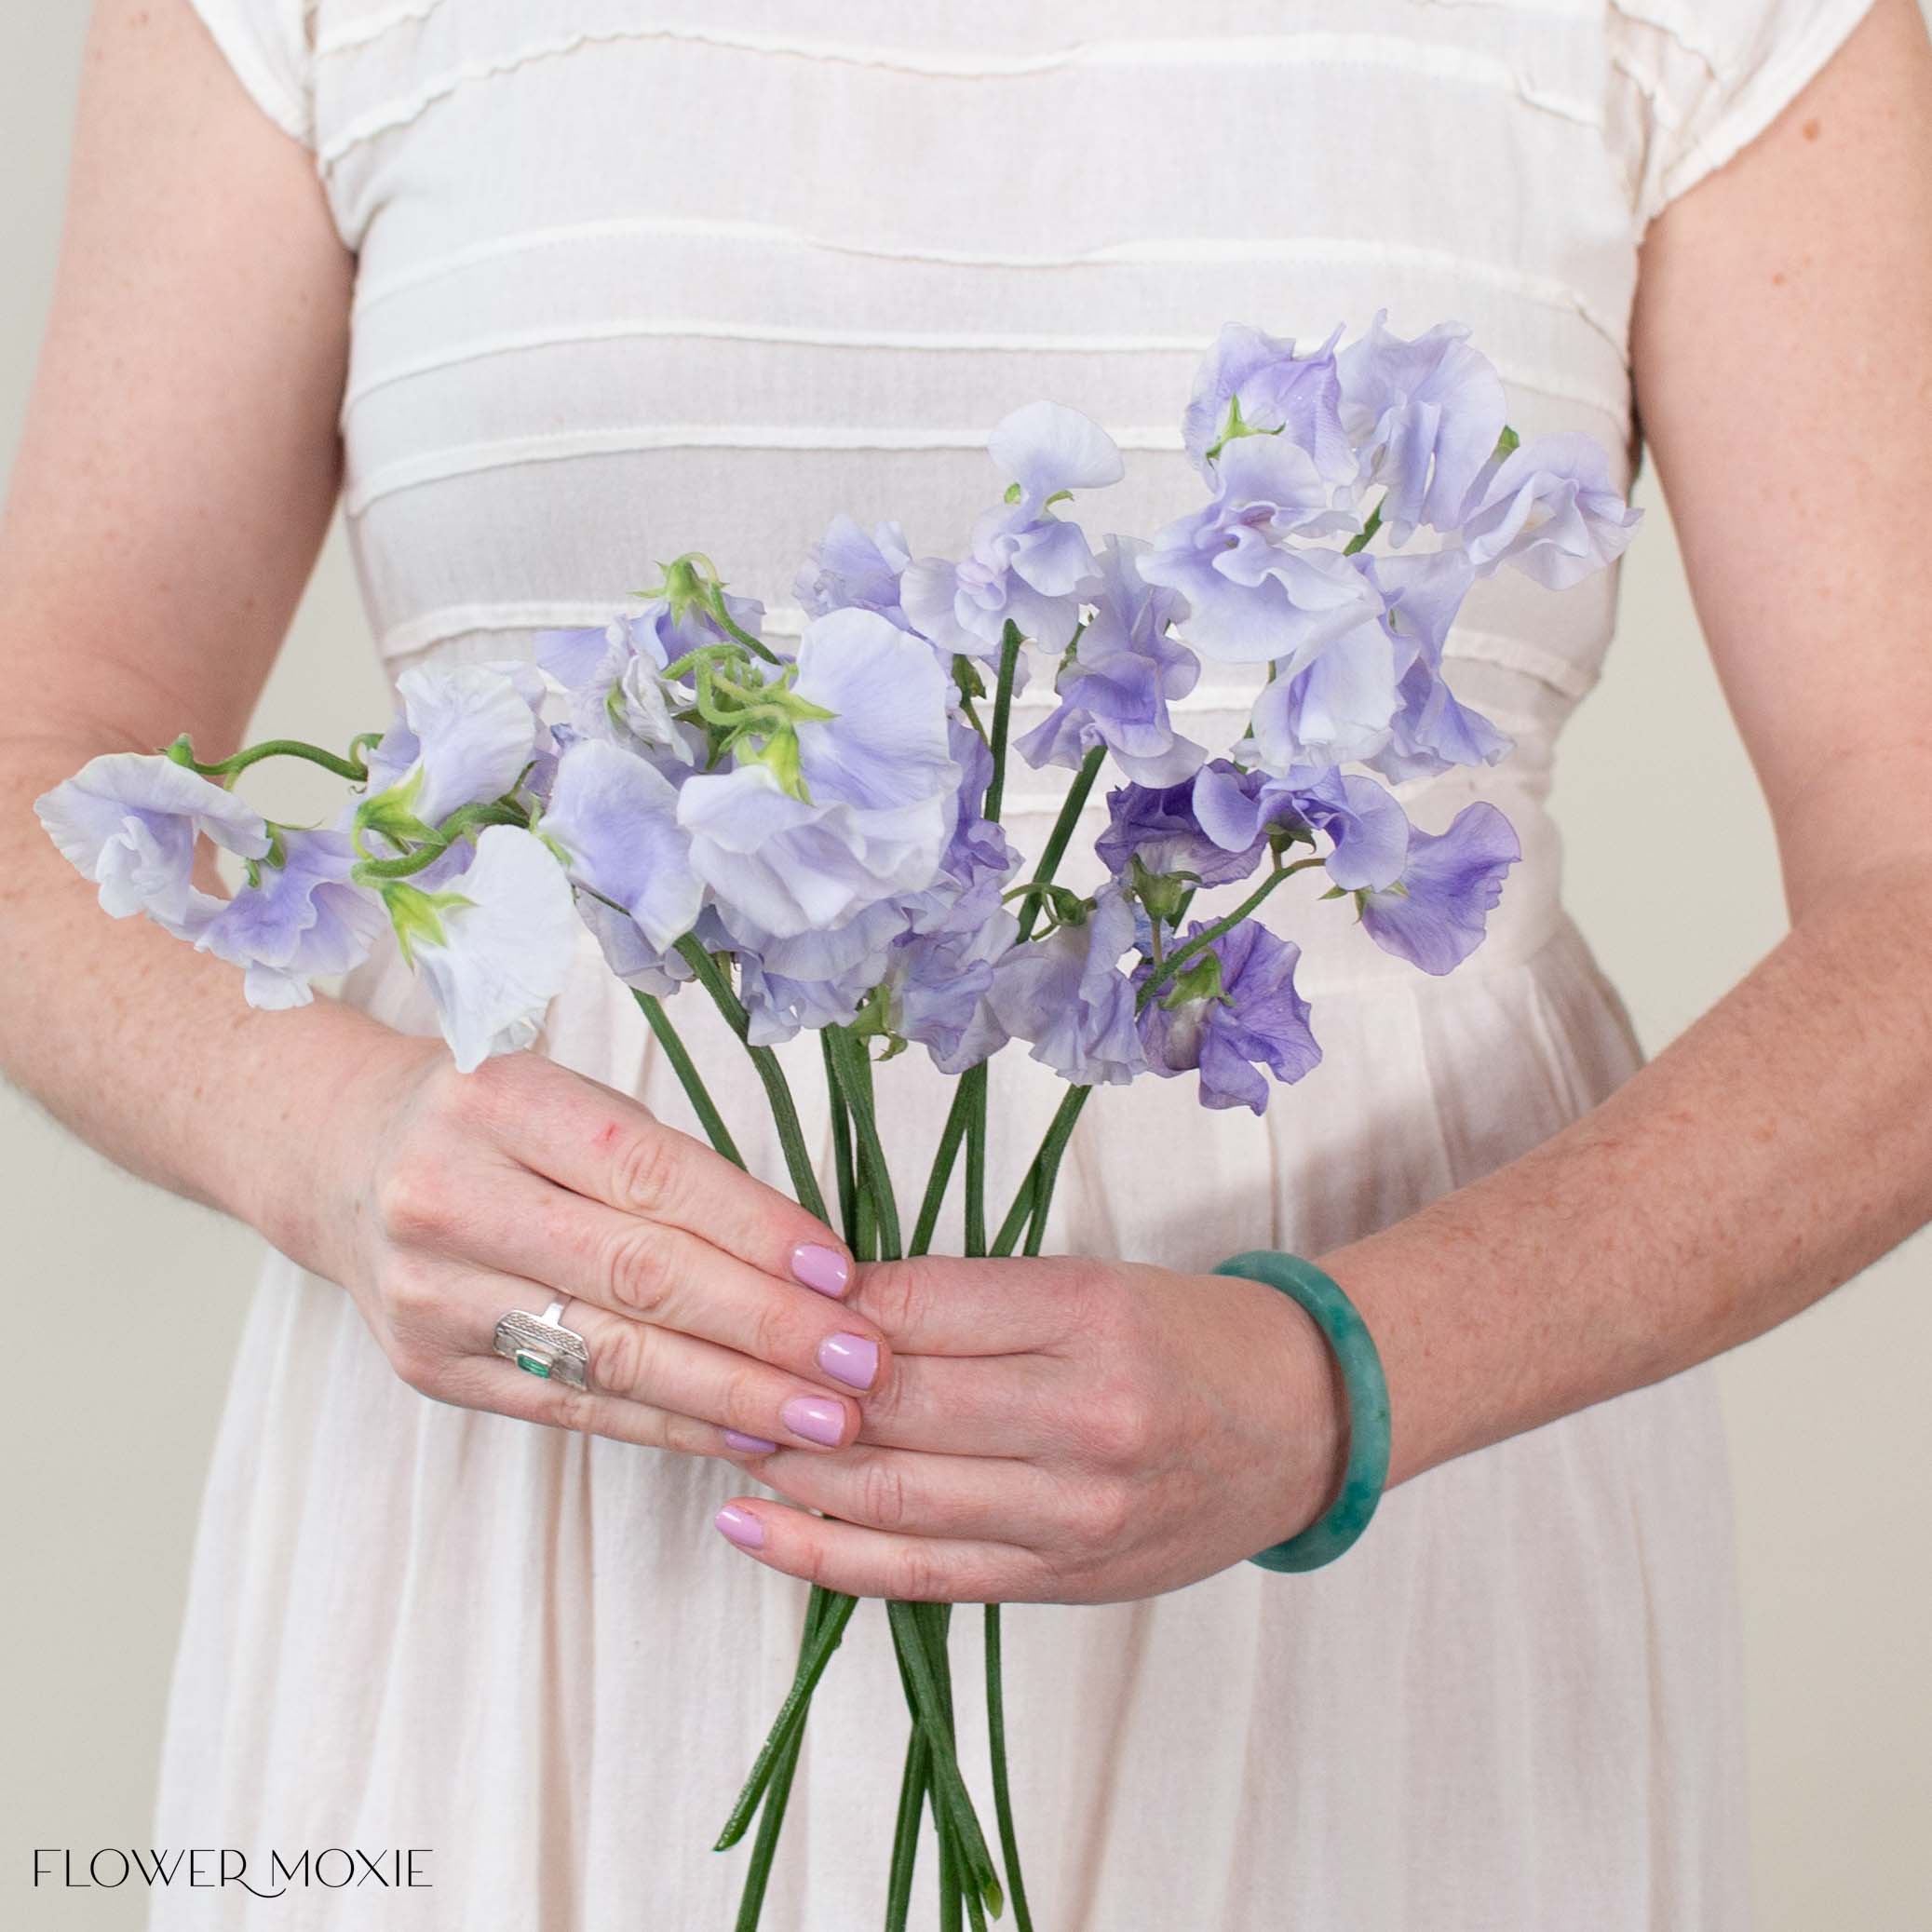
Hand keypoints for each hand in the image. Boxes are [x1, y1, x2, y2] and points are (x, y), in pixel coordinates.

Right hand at [290, 1037, 891, 1455]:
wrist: (345, 1161)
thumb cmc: (496, 1123)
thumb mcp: (570, 1100)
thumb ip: (670, 1168)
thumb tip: (812, 1263)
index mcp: (500, 1101)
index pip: (650, 1174)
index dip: (755, 1228)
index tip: (842, 1274)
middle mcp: (451, 1195)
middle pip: (635, 1273)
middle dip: (764, 1326)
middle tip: (860, 1365)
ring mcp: (431, 1292)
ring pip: (610, 1356)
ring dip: (733, 1395)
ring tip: (826, 1422)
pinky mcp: (432, 1370)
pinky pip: (575, 1409)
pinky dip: (670, 1426)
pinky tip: (745, 1437)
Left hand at [709, 1256, 1347, 1601]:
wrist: (1300, 1426)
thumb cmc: (1183, 1337)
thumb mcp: (1086, 1283)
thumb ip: (964, 1299)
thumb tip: (826, 1306)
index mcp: (1091, 1318)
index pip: (918, 1307)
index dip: (826, 1304)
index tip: (772, 1292)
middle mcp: (1085, 1421)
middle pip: (894, 1406)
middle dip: (793, 1387)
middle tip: (725, 1364)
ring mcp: (1072, 1519)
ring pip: (892, 1496)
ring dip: (792, 1466)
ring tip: (725, 1432)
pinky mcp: (1058, 1583)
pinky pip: (920, 1576)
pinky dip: (824, 1556)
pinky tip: (756, 1527)